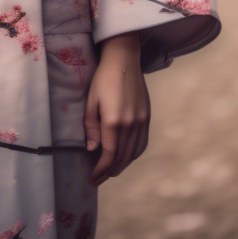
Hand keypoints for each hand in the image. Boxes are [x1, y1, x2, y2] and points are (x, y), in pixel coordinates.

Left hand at [84, 31, 149, 185]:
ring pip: (133, 153)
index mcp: (114, 122)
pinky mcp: (147, 118)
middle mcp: (130, 125)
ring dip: (121, 165)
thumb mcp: (91, 100)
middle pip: (122, 158)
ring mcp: (141, 122)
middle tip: (98, 179)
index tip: (92, 179)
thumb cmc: (103, 78)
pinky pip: (142, 144)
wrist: (124, 60)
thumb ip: (91, 126)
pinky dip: (133, 155)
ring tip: (110, 171)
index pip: (109, 156)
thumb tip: (92, 149)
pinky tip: (125, 156)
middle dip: (109, 172)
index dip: (100, 170)